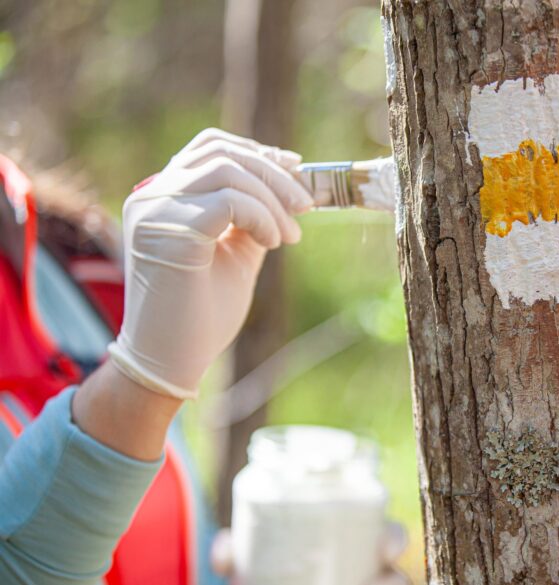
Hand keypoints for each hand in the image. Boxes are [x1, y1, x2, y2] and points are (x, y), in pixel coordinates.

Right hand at [107, 128, 313, 398]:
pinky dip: (262, 217)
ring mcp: (154, 211)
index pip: (209, 148)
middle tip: (306, 206)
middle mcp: (151, 196)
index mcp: (161, 197)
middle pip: (221, 153)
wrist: (172, 361)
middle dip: (274, 174)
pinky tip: (272, 243)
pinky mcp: (168, 231)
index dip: (257, 152)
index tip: (296, 168)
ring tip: (290, 236)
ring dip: (272, 200)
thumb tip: (288, 192)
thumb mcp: (235, 256)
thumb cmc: (200, 316)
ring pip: (227, 172)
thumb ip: (252, 219)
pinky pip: (230, 201)